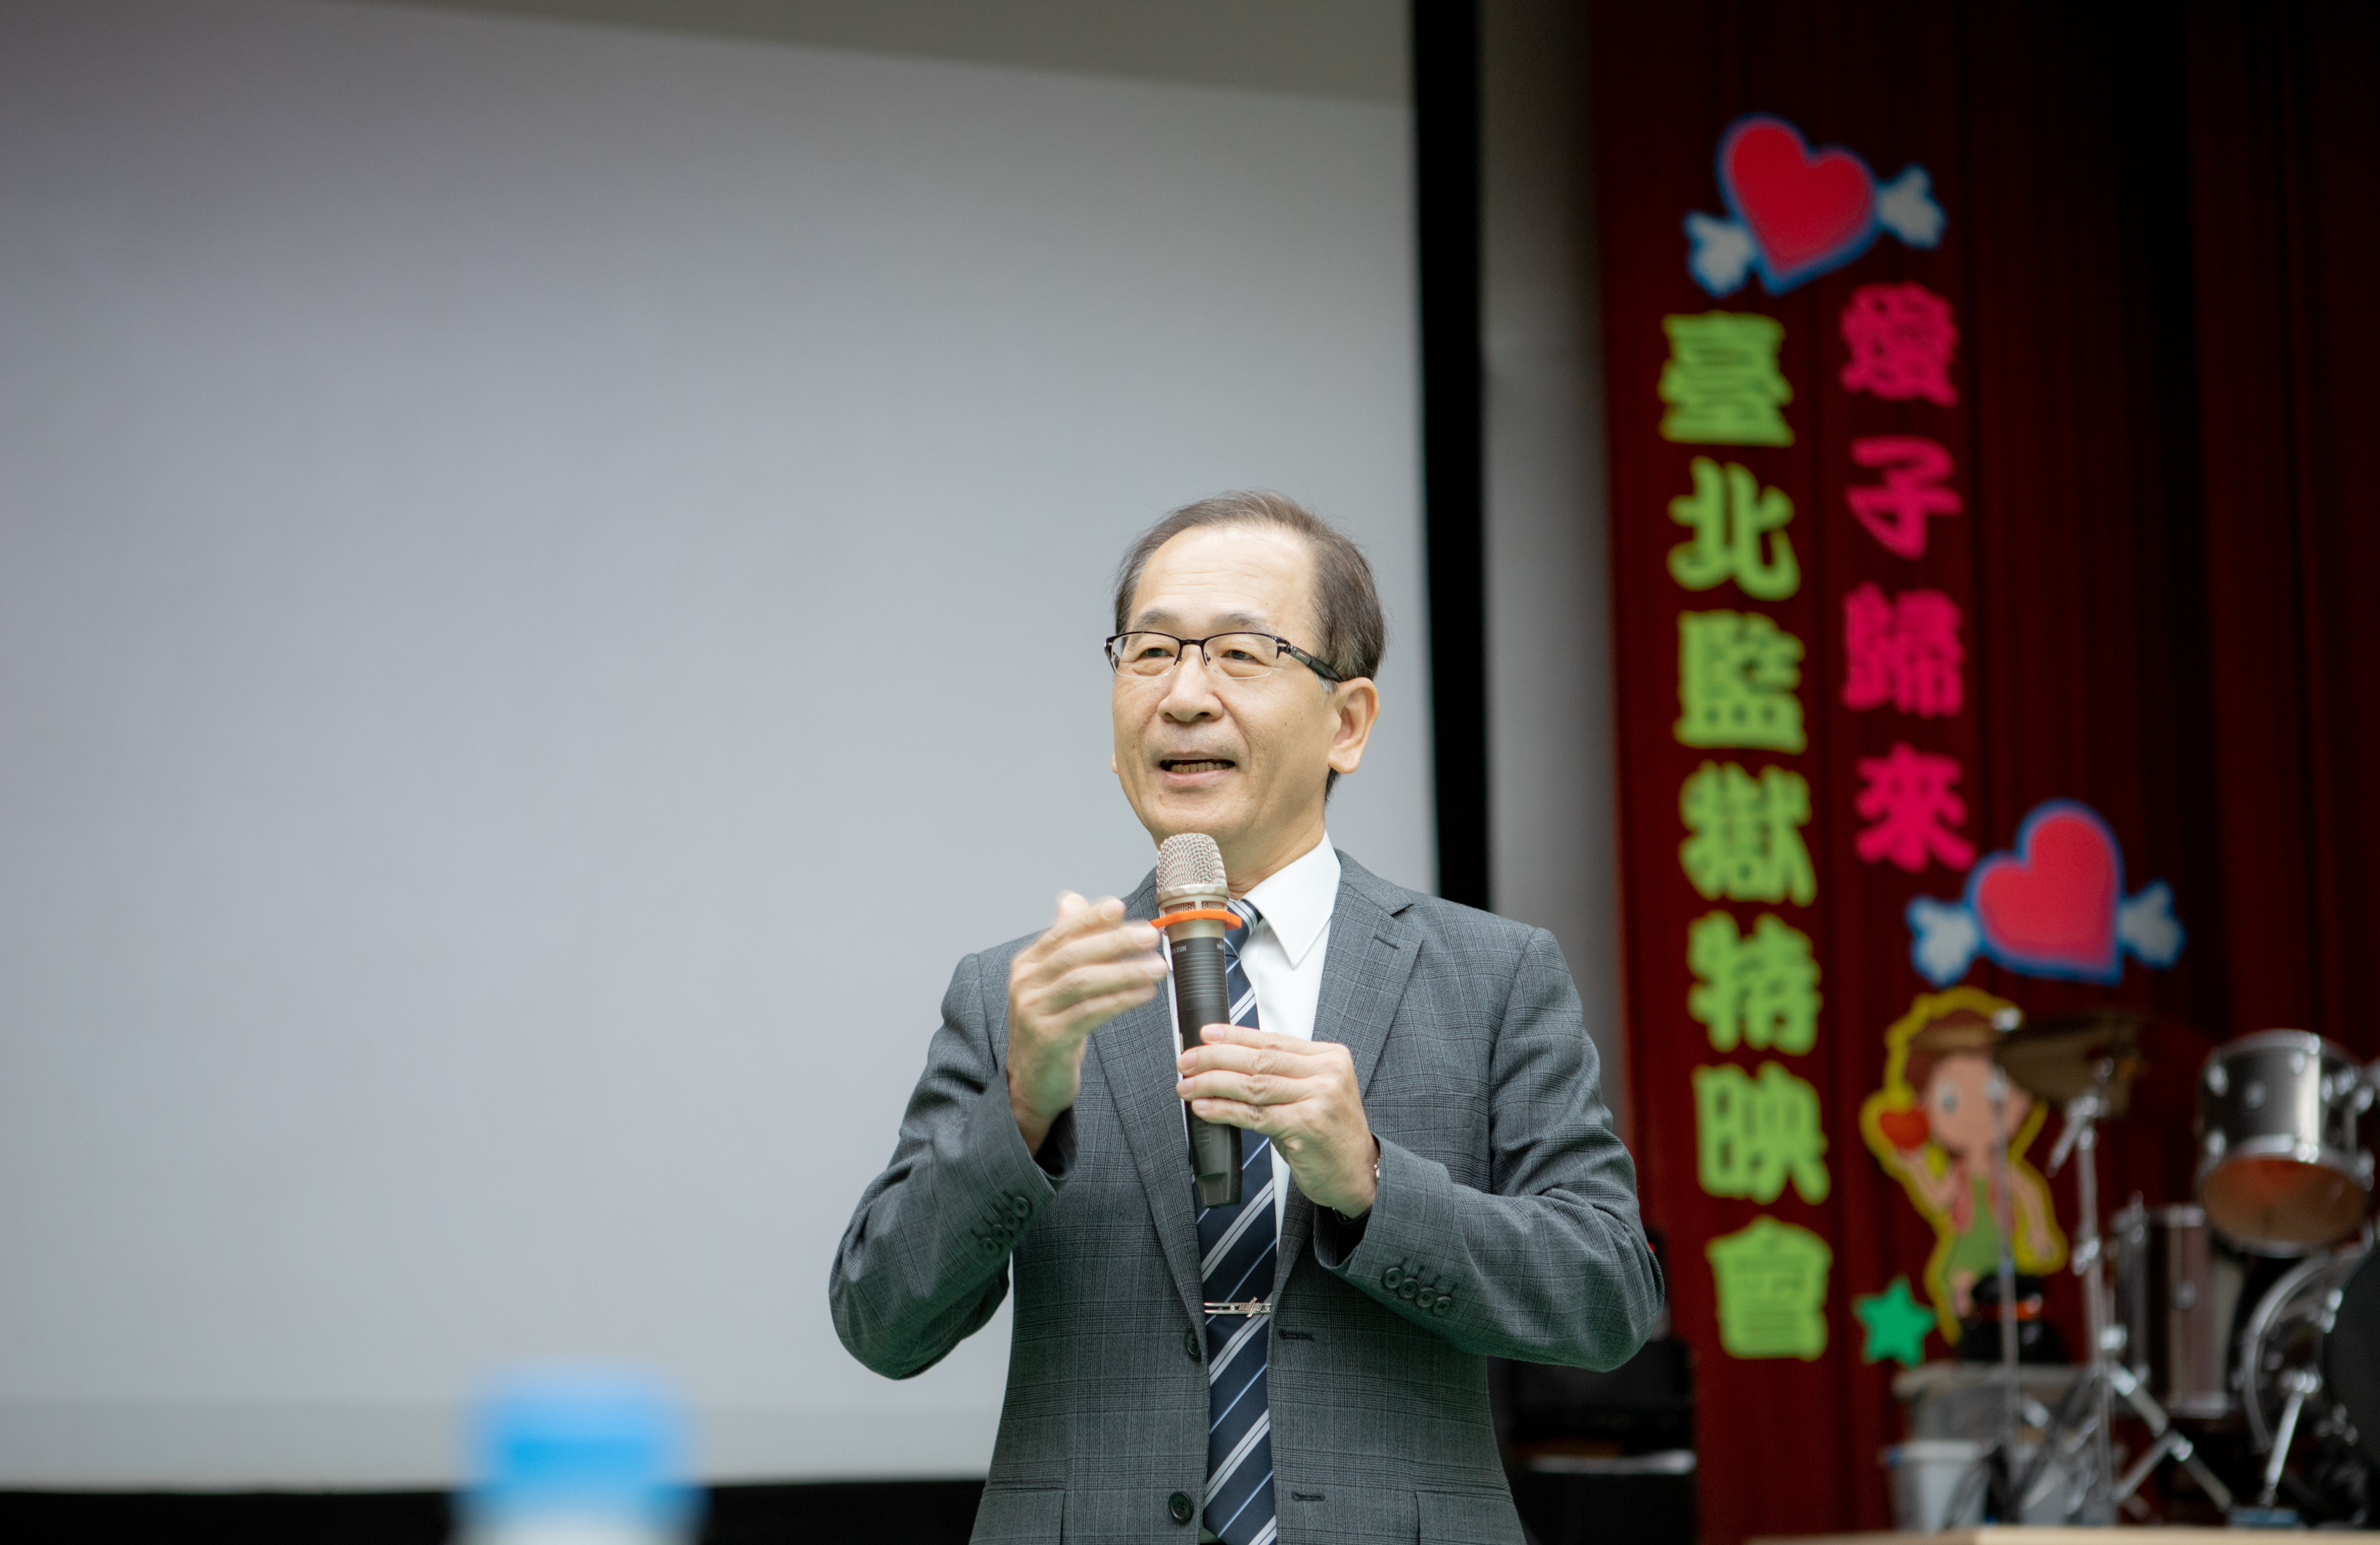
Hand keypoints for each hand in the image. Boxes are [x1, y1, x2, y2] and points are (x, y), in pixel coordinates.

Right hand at [1007, 893, 1167, 1153]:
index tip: (1118, 906)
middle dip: (1114, 942)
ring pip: (1083, 982)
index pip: (1060, 933)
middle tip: (1148, 936)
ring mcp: (1034, 1012)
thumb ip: (1064, 943)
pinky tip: (1144, 994)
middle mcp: (1025, 985)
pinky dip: (1120, 1000)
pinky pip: (1090, 1013)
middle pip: (1073, 954)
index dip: (1090, 918)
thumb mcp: (1051, 983)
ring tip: (1157, 967)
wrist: (1031, 1082)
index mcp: (1027, 965)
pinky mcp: (1050, 1038)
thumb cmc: (1049, 1027)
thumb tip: (1071, 898)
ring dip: (1124, 971)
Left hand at [1176, 1022, 1377, 1215]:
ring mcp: (1319, 1098)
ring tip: (1187, 1086)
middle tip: (1186, 1062)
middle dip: (1215, 1058)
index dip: (1234, 1036)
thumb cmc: (1330, 1135)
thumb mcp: (1313, 1094)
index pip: (1272, 1040)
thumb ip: (1282, 1076)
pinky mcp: (1307, 1126)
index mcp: (1330, 1057)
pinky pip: (1255, 1115)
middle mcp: (1327, 1073)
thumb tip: (1228, 1065)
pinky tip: (1204, 1108)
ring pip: (1253, 1084)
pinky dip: (1224, 1110)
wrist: (1358, 1174)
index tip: (1206, 1035)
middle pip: (1259, 1059)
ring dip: (1212, 1083)